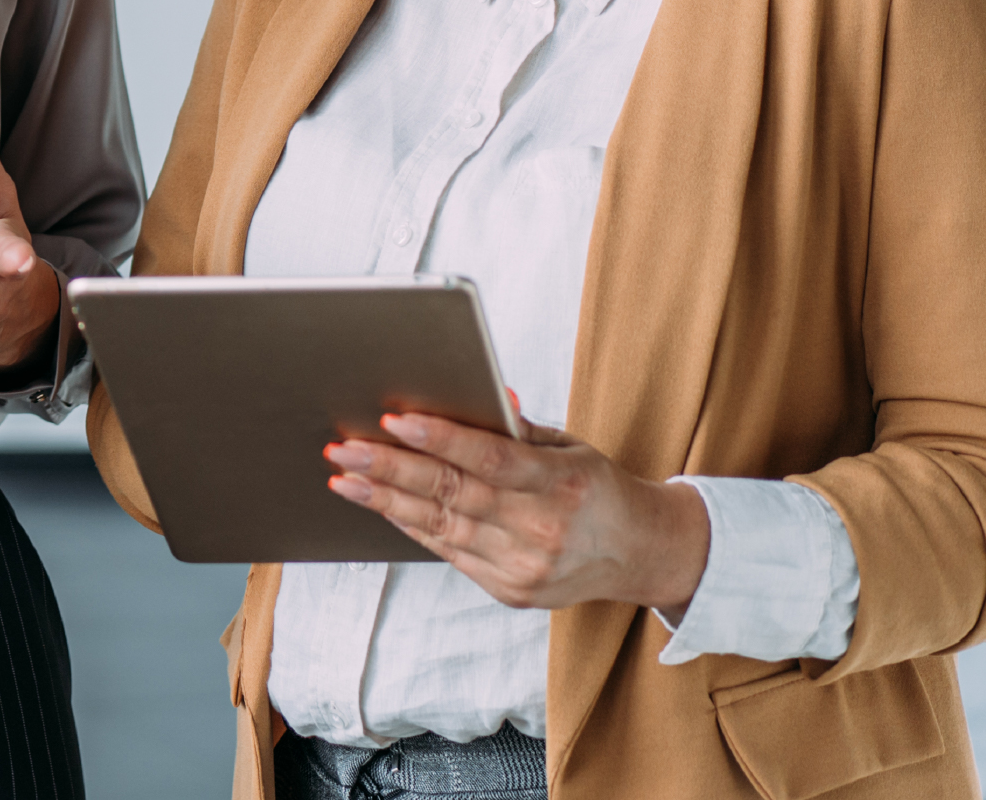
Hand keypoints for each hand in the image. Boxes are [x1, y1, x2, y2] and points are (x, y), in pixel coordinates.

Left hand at [327, 408, 709, 613]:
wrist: (641, 554)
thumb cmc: (598, 489)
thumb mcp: (571, 448)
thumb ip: (517, 430)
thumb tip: (478, 394)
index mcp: (562, 483)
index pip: (491, 459)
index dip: (441, 439)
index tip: (394, 420)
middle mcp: (543, 529)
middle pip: (455, 494)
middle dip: (391, 468)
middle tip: (344, 447)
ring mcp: (525, 566)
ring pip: (442, 527)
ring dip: (386, 500)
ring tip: (344, 477)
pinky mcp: (510, 590)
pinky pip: (448, 552)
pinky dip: (412, 525)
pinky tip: (381, 503)